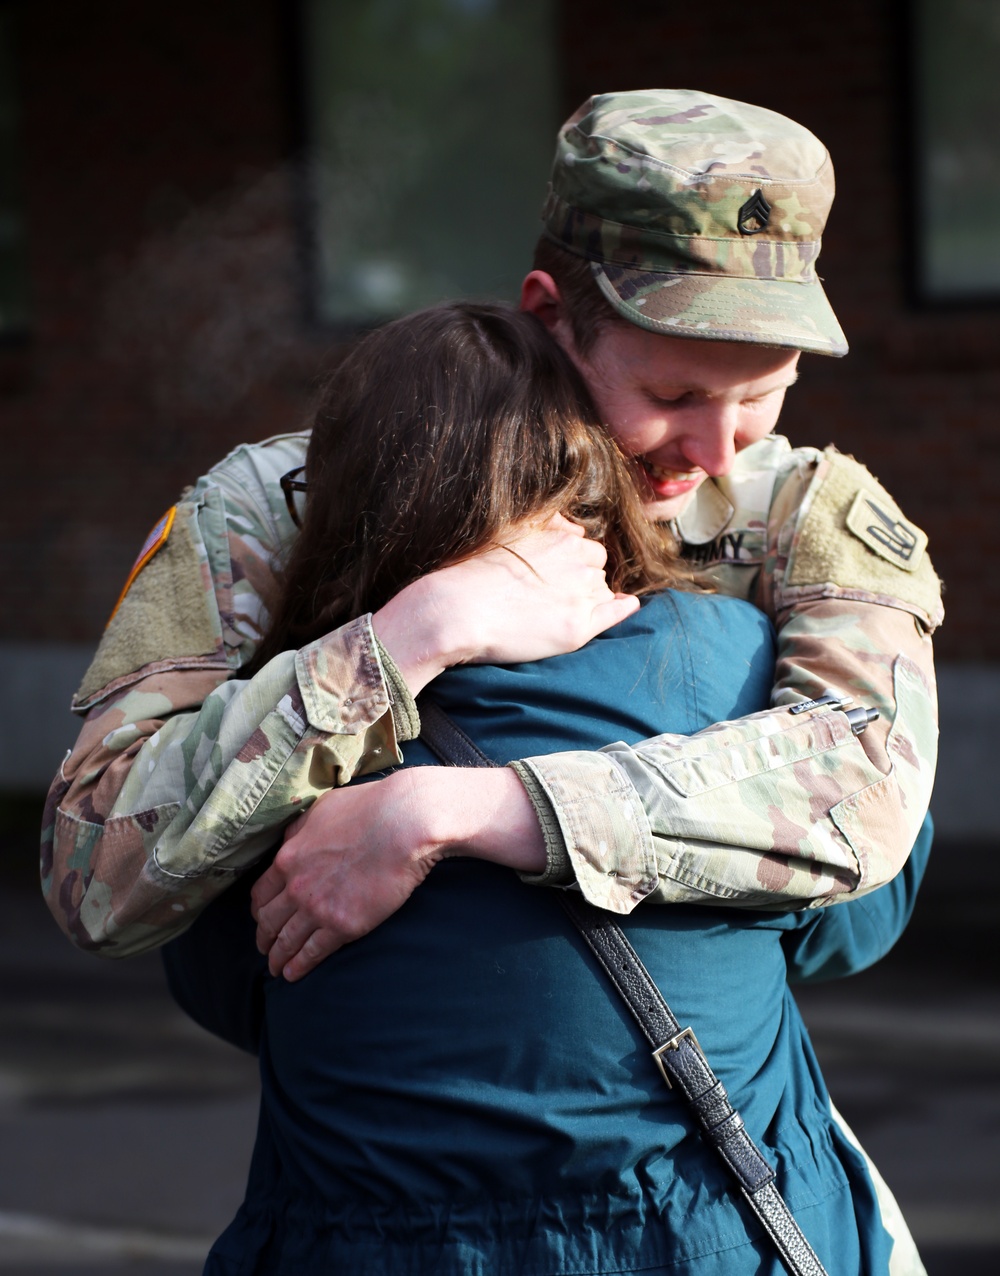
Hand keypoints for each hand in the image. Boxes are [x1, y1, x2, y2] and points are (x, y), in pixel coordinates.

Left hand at [251, 766, 545, 979]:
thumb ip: (300, 831)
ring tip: (276, 968)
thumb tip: (291, 842)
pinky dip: (299, 966)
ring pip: (287, 940)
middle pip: (268, 921)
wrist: (404, 822)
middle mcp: (297, 886)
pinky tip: (294, 974)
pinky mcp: (344, 925)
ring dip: (278, 957)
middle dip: (263, 938)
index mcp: (288, 857)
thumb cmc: (369, 808)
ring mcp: (318, 908)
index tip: (261, 918)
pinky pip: (313, 952)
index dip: (258, 910)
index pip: (260, 894)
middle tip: (264, 948)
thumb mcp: (322, 810)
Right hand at [373, 513, 638, 693]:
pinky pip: (615, 614)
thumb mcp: (510, 530)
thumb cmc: (473, 571)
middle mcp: (579, 564)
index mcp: (564, 539)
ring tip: (558, 608)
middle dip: (584, 577)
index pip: (587, 546)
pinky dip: (621, 609)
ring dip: (591, 596)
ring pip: (602, 591)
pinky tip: (625, 607)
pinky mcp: (576, 629)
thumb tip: (575, 525)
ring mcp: (580, 598)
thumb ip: (549, 523)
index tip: (556, 573)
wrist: (455, 611)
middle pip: (598, 568)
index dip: (573, 560)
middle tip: (556, 592)